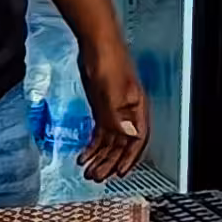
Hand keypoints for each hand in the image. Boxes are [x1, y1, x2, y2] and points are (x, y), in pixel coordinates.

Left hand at [80, 47, 153, 183]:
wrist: (97, 45)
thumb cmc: (111, 62)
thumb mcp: (113, 92)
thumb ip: (119, 117)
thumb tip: (129, 137)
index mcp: (137, 109)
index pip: (137, 139)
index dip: (129, 158)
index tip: (119, 172)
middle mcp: (128, 113)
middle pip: (121, 143)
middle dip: (109, 161)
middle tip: (96, 177)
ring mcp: (114, 110)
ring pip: (109, 140)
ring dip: (99, 156)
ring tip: (88, 171)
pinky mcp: (101, 107)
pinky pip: (99, 132)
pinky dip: (92, 145)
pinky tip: (83, 154)